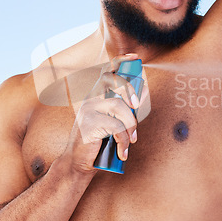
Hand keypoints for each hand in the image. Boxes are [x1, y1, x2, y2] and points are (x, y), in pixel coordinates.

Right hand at [63, 53, 140, 174]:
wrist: (78, 163)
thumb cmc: (98, 142)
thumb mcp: (112, 122)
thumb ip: (124, 109)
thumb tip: (143, 94)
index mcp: (95, 96)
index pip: (106, 71)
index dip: (120, 61)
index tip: (135, 57)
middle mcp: (90, 99)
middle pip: (112, 80)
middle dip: (129, 89)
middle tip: (136, 106)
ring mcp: (88, 110)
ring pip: (119, 107)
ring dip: (131, 127)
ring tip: (130, 141)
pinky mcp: (89, 124)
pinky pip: (116, 127)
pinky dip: (124, 140)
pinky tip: (123, 151)